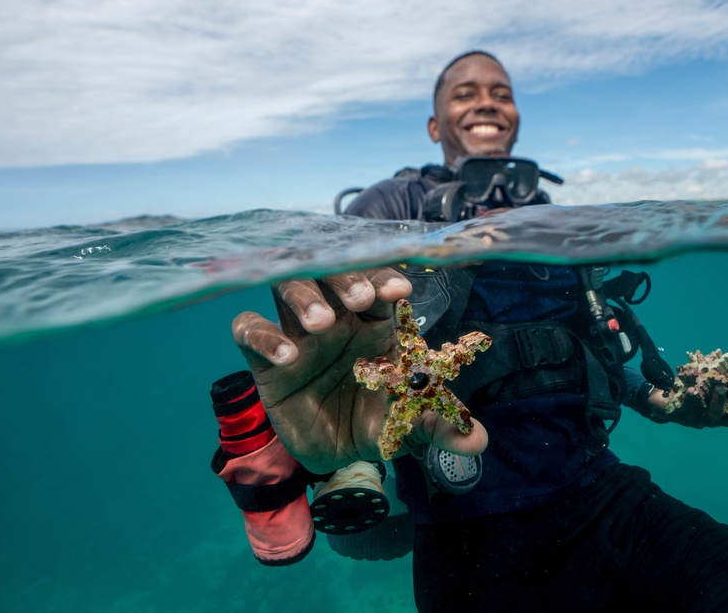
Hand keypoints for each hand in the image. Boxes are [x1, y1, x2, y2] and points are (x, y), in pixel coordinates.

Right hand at [231, 267, 487, 473]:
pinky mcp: (266, 358)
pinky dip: (263, 334)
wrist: (334, 454)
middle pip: (333, 273)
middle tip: (359, 299)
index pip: (378, 285)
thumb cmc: (376, 422)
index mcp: (375, 321)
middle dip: (346, 279)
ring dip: (304, 297)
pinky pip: (249, 329)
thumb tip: (478, 441)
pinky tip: (286, 355)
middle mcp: (337, 316)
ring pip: (289, 287)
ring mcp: (298, 332)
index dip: (386, 280)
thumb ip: (438, 428)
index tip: (400, 291)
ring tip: (321, 324)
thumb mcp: (407, 428)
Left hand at [647, 385, 727, 428]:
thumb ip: (721, 377)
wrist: (659, 396)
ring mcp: (695, 420)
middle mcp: (710, 419)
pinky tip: (693, 390)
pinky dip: (691, 399)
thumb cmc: (688, 388)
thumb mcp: (706, 382)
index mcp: (720, 413)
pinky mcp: (678, 415)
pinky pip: (686, 409)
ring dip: (718, 402)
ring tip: (721, 388)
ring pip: (710, 416)